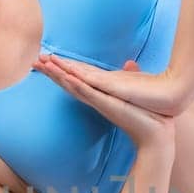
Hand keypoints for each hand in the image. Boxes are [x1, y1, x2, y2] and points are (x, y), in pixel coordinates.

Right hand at [37, 56, 193, 116]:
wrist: (158, 134)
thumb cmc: (148, 114)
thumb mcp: (138, 89)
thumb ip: (131, 76)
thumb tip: (131, 64)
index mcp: (102, 94)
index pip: (77, 78)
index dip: (62, 69)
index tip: (47, 58)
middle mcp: (97, 98)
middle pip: (69, 82)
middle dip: (52, 71)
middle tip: (35, 60)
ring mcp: (101, 102)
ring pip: (75, 86)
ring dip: (59, 76)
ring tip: (43, 65)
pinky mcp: (108, 106)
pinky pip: (90, 94)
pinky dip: (78, 86)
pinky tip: (67, 77)